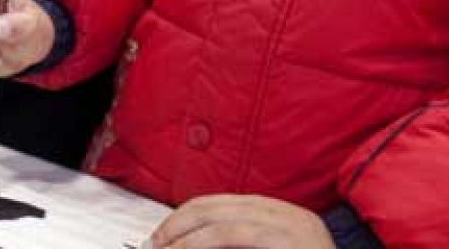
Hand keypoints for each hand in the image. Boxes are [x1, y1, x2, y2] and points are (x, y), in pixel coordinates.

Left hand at [147, 196, 334, 248]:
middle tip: (155, 243)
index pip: (221, 204)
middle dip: (179, 223)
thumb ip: (240, 243)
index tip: (161, 237)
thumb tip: (193, 244)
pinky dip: (205, 243)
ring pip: (224, 220)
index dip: (184, 217)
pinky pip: (238, 235)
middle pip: (217, 207)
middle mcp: (289, 215)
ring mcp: (293, 228)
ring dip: (186, 237)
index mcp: (281, 215)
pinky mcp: (292, 242)